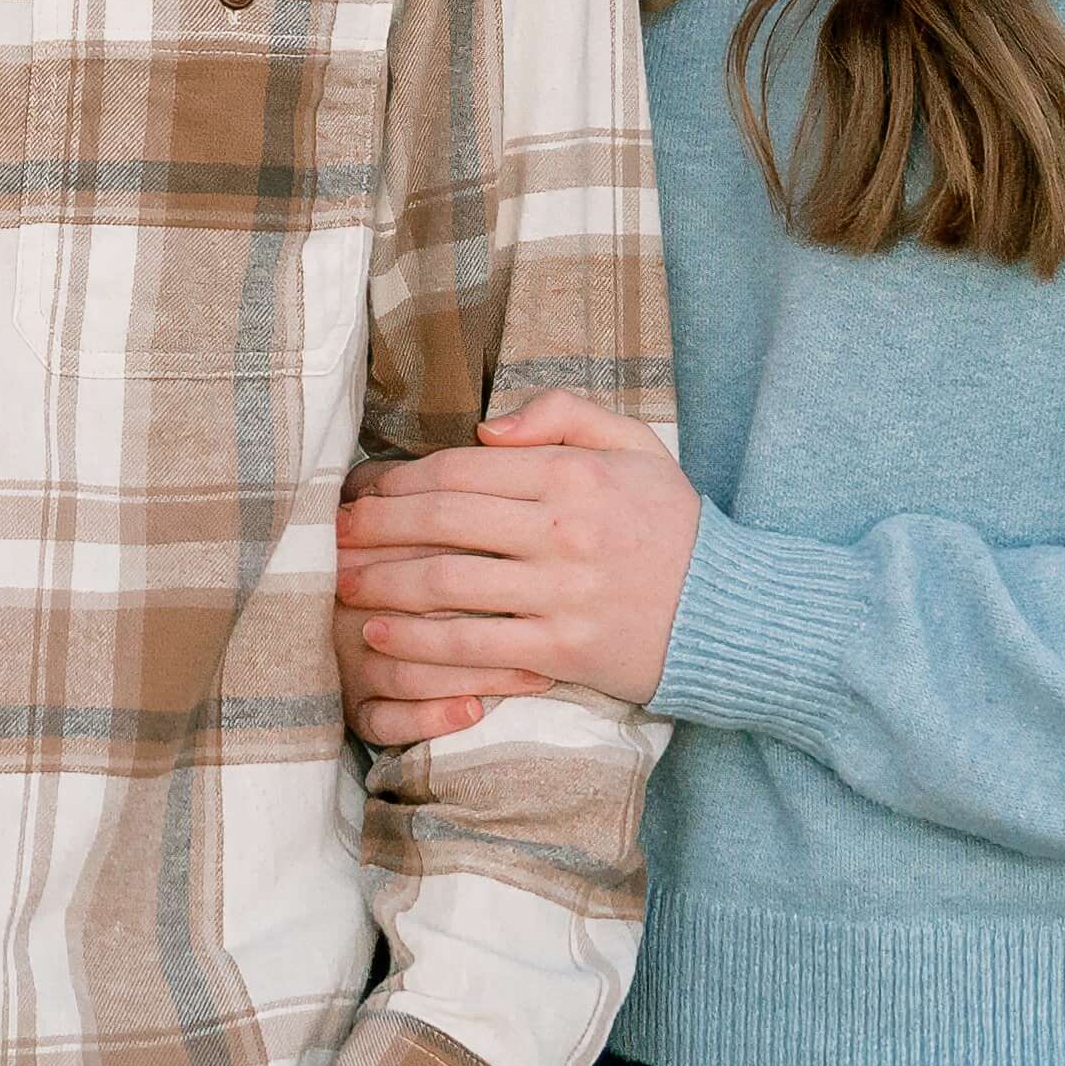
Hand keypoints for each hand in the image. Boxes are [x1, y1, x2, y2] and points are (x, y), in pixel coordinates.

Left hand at [336, 393, 698, 740]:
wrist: (732, 611)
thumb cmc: (673, 525)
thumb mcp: (634, 446)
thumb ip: (563, 415)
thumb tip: (483, 429)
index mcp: (572, 474)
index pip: (460, 470)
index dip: (399, 481)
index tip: (363, 492)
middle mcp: (562, 530)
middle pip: (441, 522)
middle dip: (375, 527)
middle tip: (332, 535)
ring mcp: (561, 593)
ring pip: (447, 584)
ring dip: (382, 583)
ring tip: (341, 584)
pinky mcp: (564, 650)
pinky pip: (475, 646)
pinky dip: (420, 643)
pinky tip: (381, 636)